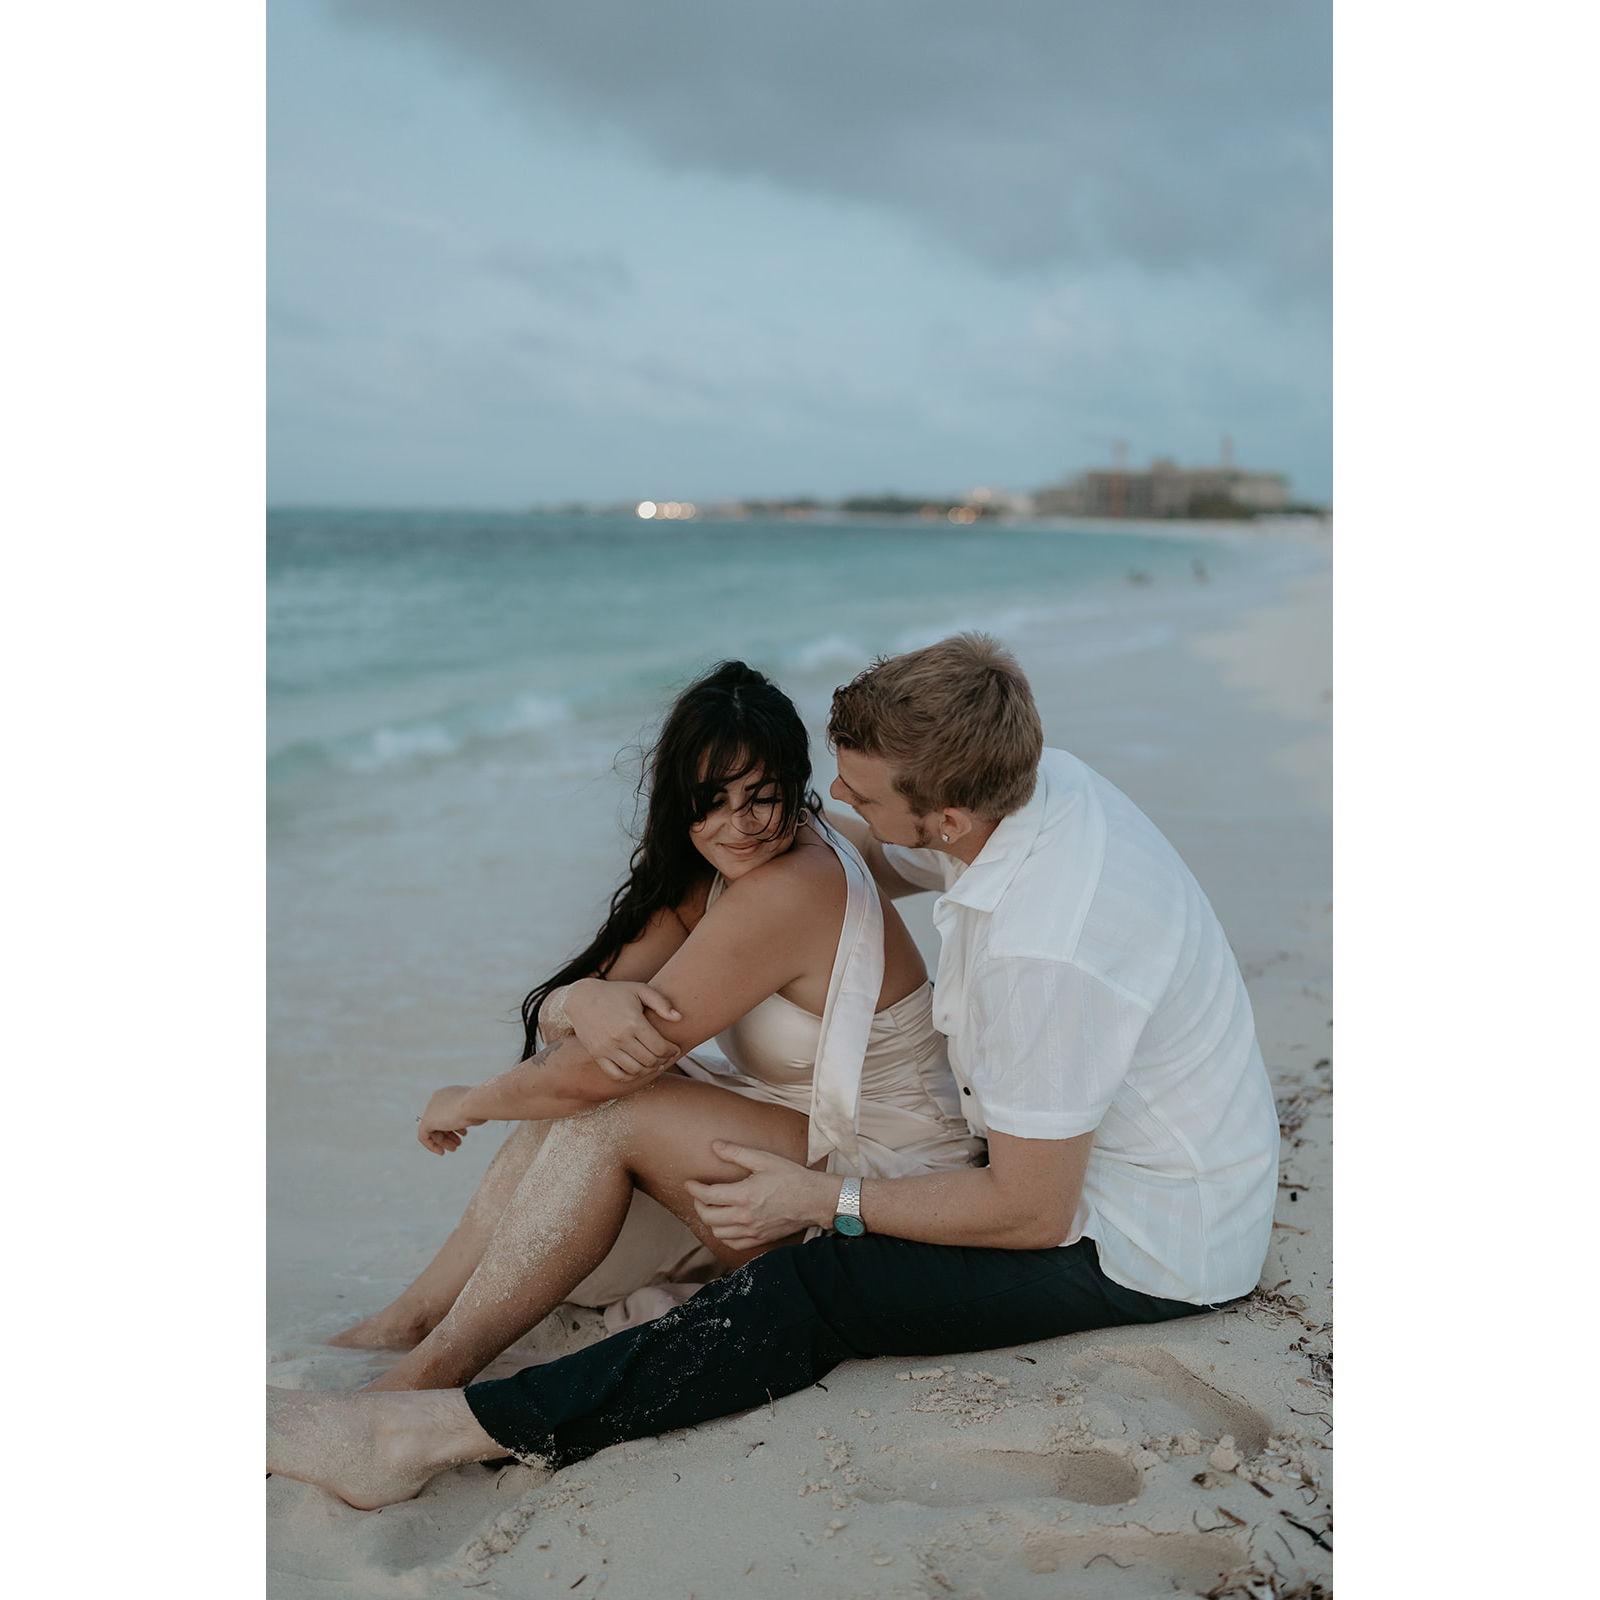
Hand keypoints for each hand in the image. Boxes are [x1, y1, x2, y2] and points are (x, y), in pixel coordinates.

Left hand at [417, 1085, 485, 1154]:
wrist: (476, 1103)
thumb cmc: (481, 1105)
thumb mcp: (476, 1108)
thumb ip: (470, 1112)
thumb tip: (474, 1118)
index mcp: (449, 1093)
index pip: (447, 1111)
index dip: (455, 1125)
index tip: (463, 1134)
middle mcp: (438, 1099)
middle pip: (440, 1121)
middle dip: (449, 1134)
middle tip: (458, 1144)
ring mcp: (431, 1109)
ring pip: (433, 1129)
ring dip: (444, 1141)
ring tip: (454, 1148)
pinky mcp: (427, 1120)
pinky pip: (423, 1135)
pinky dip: (431, 1145)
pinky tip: (441, 1152)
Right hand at [566, 977, 682, 1082]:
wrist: (581, 998)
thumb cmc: (616, 993)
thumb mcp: (640, 990)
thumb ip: (661, 1003)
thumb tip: (679, 1018)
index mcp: (633, 1022)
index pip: (660, 1047)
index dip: (671, 1051)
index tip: (675, 1049)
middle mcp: (620, 1037)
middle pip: (650, 1061)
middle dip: (662, 1060)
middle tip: (666, 1056)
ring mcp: (607, 1048)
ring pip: (635, 1070)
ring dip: (648, 1070)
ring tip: (654, 1062)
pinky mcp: (597, 1055)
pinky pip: (617, 1075)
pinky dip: (630, 1076)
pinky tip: (637, 1067)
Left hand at [684, 1140, 839, 1251]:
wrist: (814, 1199)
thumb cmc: (791, 1177)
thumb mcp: (764, 1159)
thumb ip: (737, 1153)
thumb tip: (715, 1146)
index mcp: (744, 1195)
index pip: (708, 1195)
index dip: (694, 1189)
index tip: (690, 1183)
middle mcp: (745, 1216)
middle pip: (708, 1216)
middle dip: (698, 1204)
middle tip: (699, 1194)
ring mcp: (752, 1231)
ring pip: (718, 1232)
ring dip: (709, 1220)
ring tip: (711, 1208)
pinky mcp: (760, 1239)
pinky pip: (733, 1244)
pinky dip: (724, 1236)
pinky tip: (725, 1224)